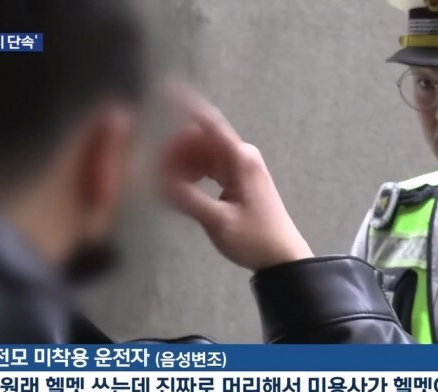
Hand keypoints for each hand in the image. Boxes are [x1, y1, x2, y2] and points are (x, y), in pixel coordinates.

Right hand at [156, 81, 313, 270]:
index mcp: (239, 159)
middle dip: (175, 150)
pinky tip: (181, 189)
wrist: (281, 256)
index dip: (185, 103)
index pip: (208, 122)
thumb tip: (156, 181)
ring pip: (200, 152)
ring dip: (181, 163)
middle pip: (199, 138)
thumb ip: (186, 199)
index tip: (163, 88)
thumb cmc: (255, 239)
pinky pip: (207, 165)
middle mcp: (241, 155)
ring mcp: (240, 165)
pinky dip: (191, 172)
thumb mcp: (218, 222)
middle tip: (156, 176)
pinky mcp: (237, 177)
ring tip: (168, 188)